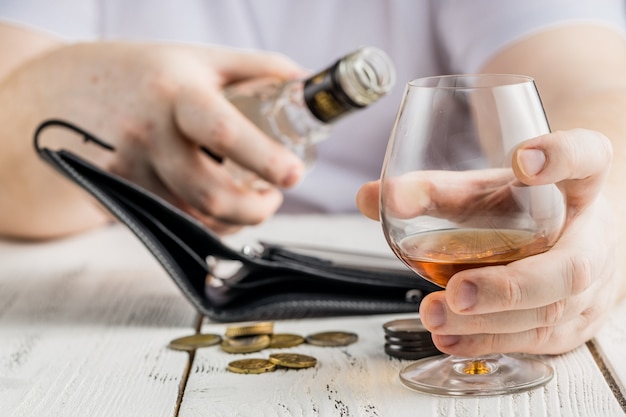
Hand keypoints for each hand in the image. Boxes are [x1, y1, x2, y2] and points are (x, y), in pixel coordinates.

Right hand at [2, 40, 305, 235]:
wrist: (56, 92)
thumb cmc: (142, 74)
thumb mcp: (197, 59)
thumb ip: (256, 68)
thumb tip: (307, 85)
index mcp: (174, 94)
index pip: (223, 132)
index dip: (263, 158)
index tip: (293, 174)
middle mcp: (146, 135)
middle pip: (210, 195)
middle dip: (254, 209)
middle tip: (273, 198)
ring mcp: (125, 171)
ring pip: (191, 220)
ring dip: (230, 221)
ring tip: (246, 202)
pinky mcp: (112, 197)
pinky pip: (167, 224)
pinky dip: (199, 224)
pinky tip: (209, 207)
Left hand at [357, 128, 620, 354]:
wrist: (575, 236)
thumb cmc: (528, 209)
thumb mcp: (486, 190)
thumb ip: (432, 191)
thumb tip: (370, 197)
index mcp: (580, 186)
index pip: (588, 160)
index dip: (563, 158)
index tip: (523, 160)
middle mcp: (595, 236)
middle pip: (569, 266)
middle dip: (509, 285)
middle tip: (457, 289)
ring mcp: (592, 287)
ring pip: (550, 313)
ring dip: (489, 322)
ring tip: (436, 315)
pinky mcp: (577, 323)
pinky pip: (538, 340)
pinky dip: (490, 341)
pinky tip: (450, 338)